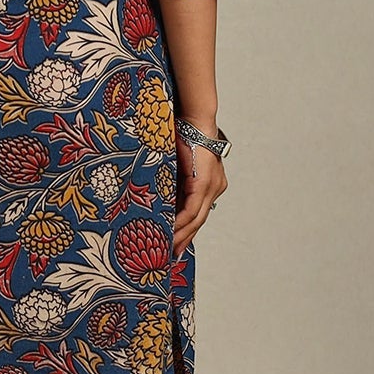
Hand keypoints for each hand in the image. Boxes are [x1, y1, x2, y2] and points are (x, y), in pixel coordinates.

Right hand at [171, 126, 226, 253]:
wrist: (192, 117)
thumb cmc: (182, 134)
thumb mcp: (176, 163)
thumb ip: (173, 180)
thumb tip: (158, 195)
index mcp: (210, 181)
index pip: (198, 210)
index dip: (187, 228)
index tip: (175, 242)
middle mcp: (215, 186)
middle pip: (200, 219)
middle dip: (185, 238)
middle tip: (172, 256)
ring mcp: (212, 185)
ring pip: (197, 218)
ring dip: (182, 234)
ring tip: (169, 249)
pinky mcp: (204, 183)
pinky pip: (192, 210)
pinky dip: (180, 222)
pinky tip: (170, 232)